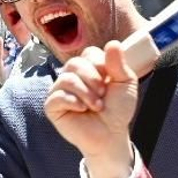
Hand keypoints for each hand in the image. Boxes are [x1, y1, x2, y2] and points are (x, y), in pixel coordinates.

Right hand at [43, 43, 139, 177]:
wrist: (111, 134)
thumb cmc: (118, 110)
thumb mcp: (125, 83)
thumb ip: (119, 63)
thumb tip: (113, 43)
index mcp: (89, 67)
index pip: (89, 53)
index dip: (100, 64)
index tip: (109, 80)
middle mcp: (72, 76)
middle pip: (75, 63)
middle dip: (93, 79)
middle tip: (102, 94)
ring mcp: (60, 90)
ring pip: (66, 79)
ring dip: (86, 93)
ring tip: (96, 106)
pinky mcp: (52, 106)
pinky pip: (57, 96)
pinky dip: (73, 102)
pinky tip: (82, 110)